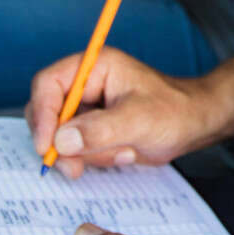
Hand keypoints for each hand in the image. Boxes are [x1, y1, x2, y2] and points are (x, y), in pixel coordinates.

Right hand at [27, 47, 227, 179]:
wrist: (193, 125)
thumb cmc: (173, 111)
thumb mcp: (138, 120)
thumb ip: (100, 129)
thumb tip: (61, 141)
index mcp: (94, 67)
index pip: (48, 84)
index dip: (41, 114)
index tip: (46, 146)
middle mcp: (85, 85)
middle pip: (47, 113)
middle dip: (61, 144)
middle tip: (74, 168)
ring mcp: (87, 109)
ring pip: (61, 137)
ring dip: (88, 154)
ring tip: (124, 151)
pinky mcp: (91, 130)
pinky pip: (76, 150)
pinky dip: (96, 159)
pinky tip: (124, 154)